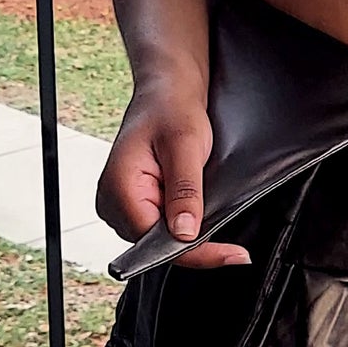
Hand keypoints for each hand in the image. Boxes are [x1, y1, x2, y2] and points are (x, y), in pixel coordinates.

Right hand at [97, 81, 250, 268]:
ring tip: (212, 211)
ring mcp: (121, 205)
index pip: (155, 242)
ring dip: (189, 232)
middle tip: (234, 244)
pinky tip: (197, 210)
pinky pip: (159, 226)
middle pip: (156, 245)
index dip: (195, 252)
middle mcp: (113, 202)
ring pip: (159, 239)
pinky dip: (183, 223)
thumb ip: (184, 191)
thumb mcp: (186, 146)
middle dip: (195, 244)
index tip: (231, 256)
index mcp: (119, 188)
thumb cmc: (171, 107)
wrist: (166, 90)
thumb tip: (184, 233)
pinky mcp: (134, 203)